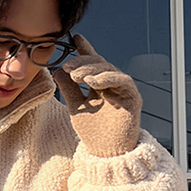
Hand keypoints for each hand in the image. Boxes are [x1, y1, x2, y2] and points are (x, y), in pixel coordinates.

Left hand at [53, 34, 141, 156]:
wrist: (106, 153)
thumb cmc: (93, 133)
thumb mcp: (75, 107)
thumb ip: (68, 89)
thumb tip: (58, 70)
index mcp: (98, 85)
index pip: (91, 64)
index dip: (85, 49)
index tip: (75, 38)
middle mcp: (111, 85)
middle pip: (99, 63)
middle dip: (83, 62)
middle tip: (68, 67)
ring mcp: (122, 89)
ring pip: (109, 69)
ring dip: (92, 69)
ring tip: (77, 76)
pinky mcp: (133, 96)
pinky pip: (122, 80)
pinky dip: (108, 78)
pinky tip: (93, 82)